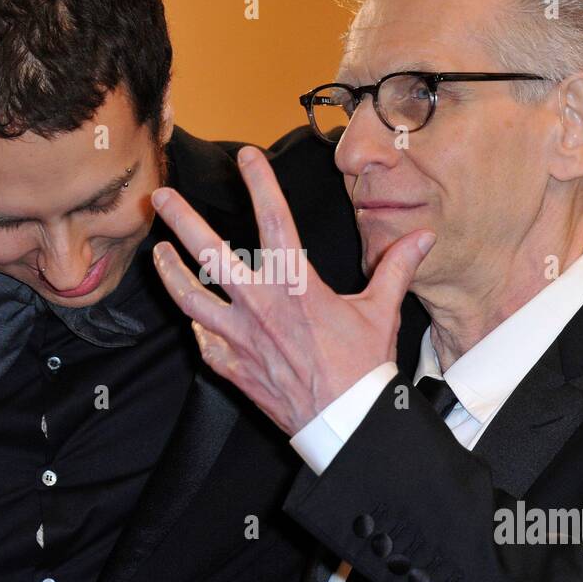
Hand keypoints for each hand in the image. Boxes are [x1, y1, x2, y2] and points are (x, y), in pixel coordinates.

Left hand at [150, 145, 434, 434]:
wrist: (344, 422)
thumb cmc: (362, 368)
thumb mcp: (381, 312)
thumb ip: (396, 268)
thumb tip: (424, 237)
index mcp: (296, 284)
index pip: (274, 221)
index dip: (260, 184)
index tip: (246, 158)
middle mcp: (260, 305)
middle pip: (209, 254)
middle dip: (181, 221)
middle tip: (159, 197)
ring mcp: (239, 337)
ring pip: (189, 297)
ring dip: (170, 273)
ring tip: (158, 253)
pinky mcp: (231, 366)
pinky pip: (202, 341)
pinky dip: (195, 326)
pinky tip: (191, 315)